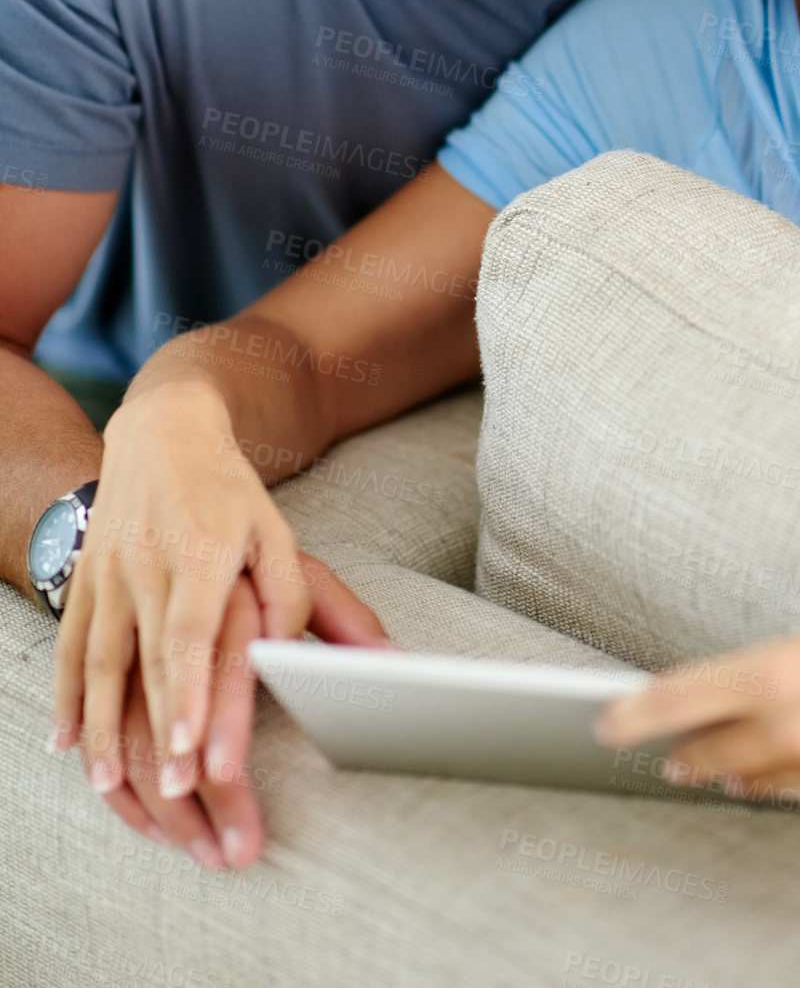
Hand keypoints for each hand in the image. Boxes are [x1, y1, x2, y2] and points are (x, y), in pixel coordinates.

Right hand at [49, 382, 364, 798]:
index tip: (190, 746)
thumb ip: (293, 592)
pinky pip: (67, 648)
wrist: (161, 433)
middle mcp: (147, 566)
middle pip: (147, 662)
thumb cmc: (228, 492)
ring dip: (102, 730)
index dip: (188, 692)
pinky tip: (65, 744)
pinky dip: (65, 700)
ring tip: (110, 787)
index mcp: (202, 553)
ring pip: (97, 664)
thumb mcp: (276, 530)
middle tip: (175, 796)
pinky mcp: (84, 582)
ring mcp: (108, 575)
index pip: (190, 633)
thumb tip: (303, 651)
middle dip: (157, 735)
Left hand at [594, 560, 799, 807]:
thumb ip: (772, 681)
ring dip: (741, 773)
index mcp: (782, 670)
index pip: (681, 698)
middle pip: (714, 754)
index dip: (634, 715)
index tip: (605, 724)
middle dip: (689, 755)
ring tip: (726, 767)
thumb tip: (724, 711)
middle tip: (669, 755)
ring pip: (764, 779)